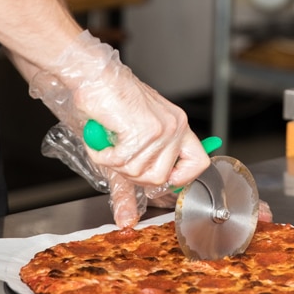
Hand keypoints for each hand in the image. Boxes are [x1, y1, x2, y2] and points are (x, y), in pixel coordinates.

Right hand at [30, 31, 209, 193]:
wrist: (94, 75)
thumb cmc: (109, 99)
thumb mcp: (130, 136)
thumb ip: (135, 172)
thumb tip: (128, 218)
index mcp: (178, 125)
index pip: (199, 163)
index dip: (181, 179)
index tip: (162, 180)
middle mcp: (175, 127)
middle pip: (161, 178)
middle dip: (133, 174)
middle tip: (119, 154)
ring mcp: (161, 130)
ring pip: (139, 173)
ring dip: (115, 162)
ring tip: (109, 139)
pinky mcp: (143, 132)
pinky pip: (121, 162)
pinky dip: (103, 154)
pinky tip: (102, 136)